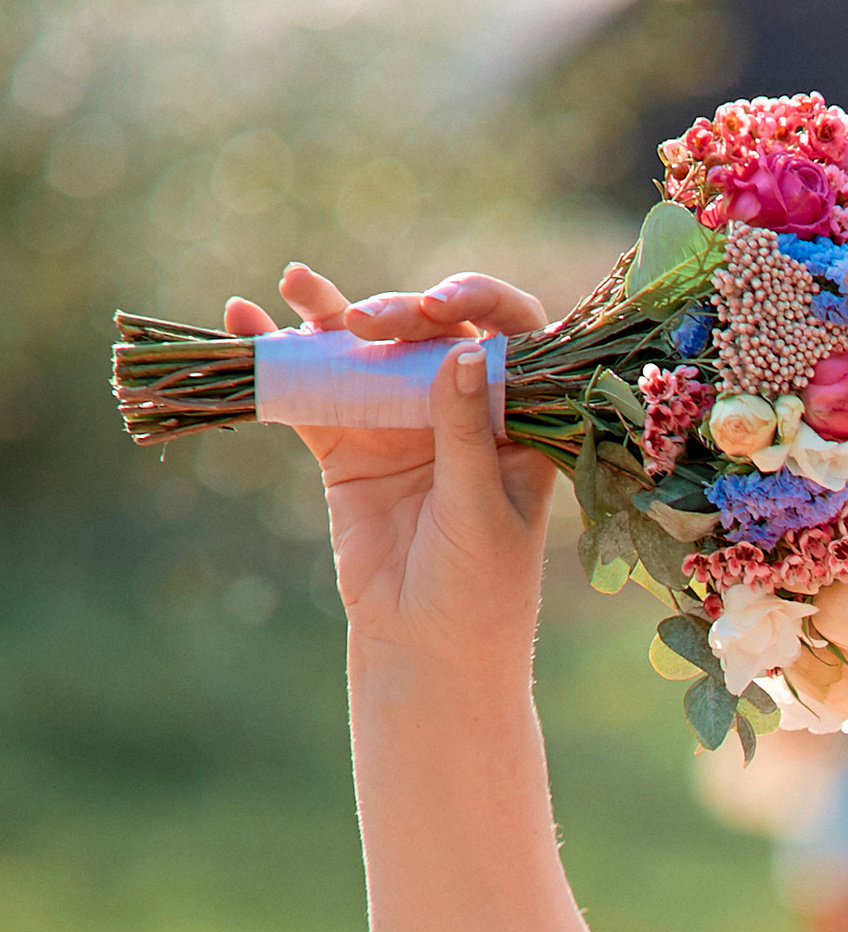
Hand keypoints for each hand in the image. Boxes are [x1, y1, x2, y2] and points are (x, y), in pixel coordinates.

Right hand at [223, 263, 554, 670]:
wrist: (426, 649)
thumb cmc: (479, 587)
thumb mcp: (478, 508)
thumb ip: (464, 432)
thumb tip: (460, 352)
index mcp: (516, 419)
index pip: (511, 336)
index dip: (482, 304)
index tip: (445, 302)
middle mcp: (460, 410)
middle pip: (430, 334)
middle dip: (397, 315)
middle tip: (366, 323)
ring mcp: (401, 423)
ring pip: (367, 353)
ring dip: (330, 315)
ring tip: (296, 282)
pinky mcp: (349, 446)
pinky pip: (313, 394)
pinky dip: (281, 362)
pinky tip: (247, 323)